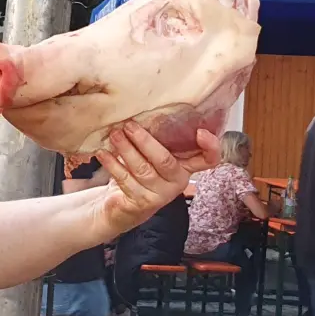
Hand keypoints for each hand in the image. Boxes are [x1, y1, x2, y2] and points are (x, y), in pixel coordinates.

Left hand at [92, 123, 218, 237]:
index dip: (211, 147)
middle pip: (166, 161)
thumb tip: (143, 110)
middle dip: (145, 141)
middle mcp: (176, 182)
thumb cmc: (141, 173)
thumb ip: (158, 138)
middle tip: (129, 125)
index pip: (209, 159)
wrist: (123, 206)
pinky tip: (103, 153)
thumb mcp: (153, 155)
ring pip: (143, 169)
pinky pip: (125, 179)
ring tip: (114, 135)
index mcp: (185, 167)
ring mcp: (160, 195)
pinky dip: (113, 164)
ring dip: (126, 150)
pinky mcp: (141, 203)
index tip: (201, 132)